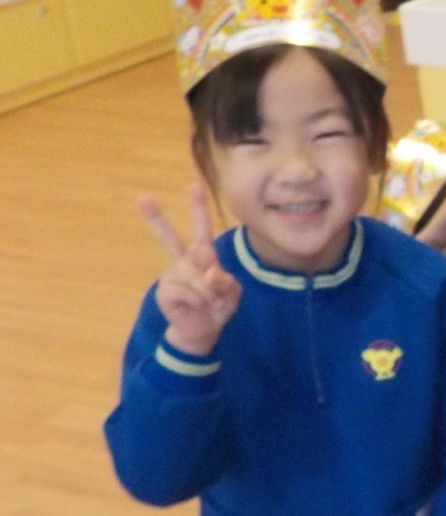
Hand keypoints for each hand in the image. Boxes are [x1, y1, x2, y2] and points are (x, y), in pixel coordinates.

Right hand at [139, 186, 241, 357]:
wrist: (203, 331)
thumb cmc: (217, 306)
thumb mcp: (231, 292)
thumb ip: (225, 280)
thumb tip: (210, 273)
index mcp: (200, 256)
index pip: (201, 229)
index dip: (198, 208)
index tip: (193, 185)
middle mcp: (183, 262)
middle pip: (169, 238)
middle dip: (156, 218)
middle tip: (142, 197)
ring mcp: (171, 276)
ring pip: (195, 276)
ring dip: (209, 292)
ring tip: (211, 302)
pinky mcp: (164, 291)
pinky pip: (188, 291)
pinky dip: (200, 301)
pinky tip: (198, 307)